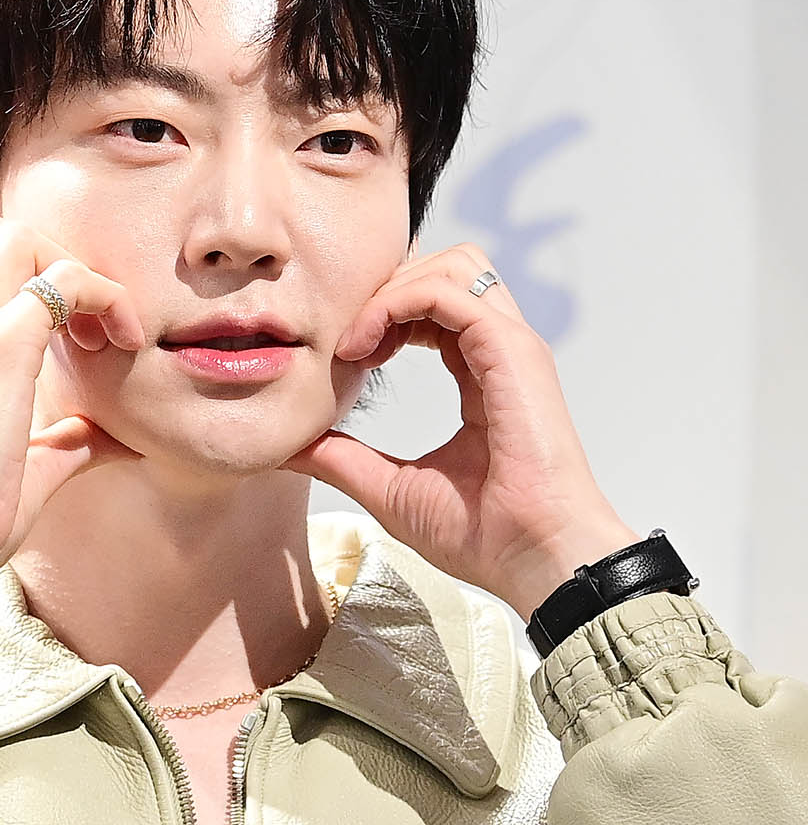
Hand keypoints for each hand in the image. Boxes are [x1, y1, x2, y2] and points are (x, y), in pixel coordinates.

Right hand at [0, 209, 145, 576]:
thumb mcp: (18, 465)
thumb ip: (64, 440)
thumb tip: (117, 438)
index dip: (22, 277)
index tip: (69, 334)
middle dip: (51, 258)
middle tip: (88, 326)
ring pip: (19, 236)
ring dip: (72, 268)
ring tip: (102, 334)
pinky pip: (64, 280)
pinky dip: (105, 295)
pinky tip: (126, 341)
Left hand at [282, 242, 639, 620]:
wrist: (533, 560)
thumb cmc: (482, 534)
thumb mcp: (389, 488)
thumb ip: (343, 459)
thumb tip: (290, 447)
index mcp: (482, 372)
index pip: (433, 305)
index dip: (381, 314)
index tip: (343, 357)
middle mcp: (500, 350)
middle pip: (444, 268)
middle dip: (385, 290)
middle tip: (345, 343)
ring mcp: (510, 346)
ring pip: (450, 265)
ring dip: (391, 290)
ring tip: (355, 342)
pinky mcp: (512, 351)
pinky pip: (446, 291)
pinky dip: (396, 304)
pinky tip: (365, 347)